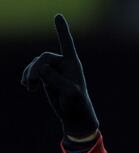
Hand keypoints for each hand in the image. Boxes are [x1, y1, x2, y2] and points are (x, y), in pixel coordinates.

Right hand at [21, 14, 98, 137]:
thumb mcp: (69, 93)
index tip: (58, 15)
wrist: (75, 116)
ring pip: (36, 65)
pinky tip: (27, 87)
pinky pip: (33, 72)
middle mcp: (63, 64)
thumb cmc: (77, 104)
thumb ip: (56, 79)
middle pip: (44, 58)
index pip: (66, 44)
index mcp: (72, 64)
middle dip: (36, 68)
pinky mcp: (47, 77)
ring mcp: (54, 70)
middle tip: (31, 81)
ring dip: (30, 74)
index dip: (62, 30)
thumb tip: (41, 69)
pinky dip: (28, 77)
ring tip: (28, 86)